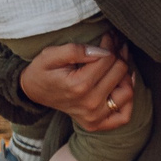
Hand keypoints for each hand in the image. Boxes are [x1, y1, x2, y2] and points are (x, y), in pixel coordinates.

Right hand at [19, 36, 137, 130]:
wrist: (33, 92)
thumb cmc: (42, 71)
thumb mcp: (51, 54)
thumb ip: (75, 50)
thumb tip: (102, 51)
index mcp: (79, 85)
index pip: (108, 58)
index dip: (109, 43)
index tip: (106, 36)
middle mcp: (89, 104)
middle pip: (120, 72)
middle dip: (118, 54)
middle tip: (113, 45)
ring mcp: (94, 117)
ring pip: (127, 92)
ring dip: (125, 74)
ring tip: (116, 63)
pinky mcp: (96, 124)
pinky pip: (123, 116)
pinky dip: (127, 101)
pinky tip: (120, 86)